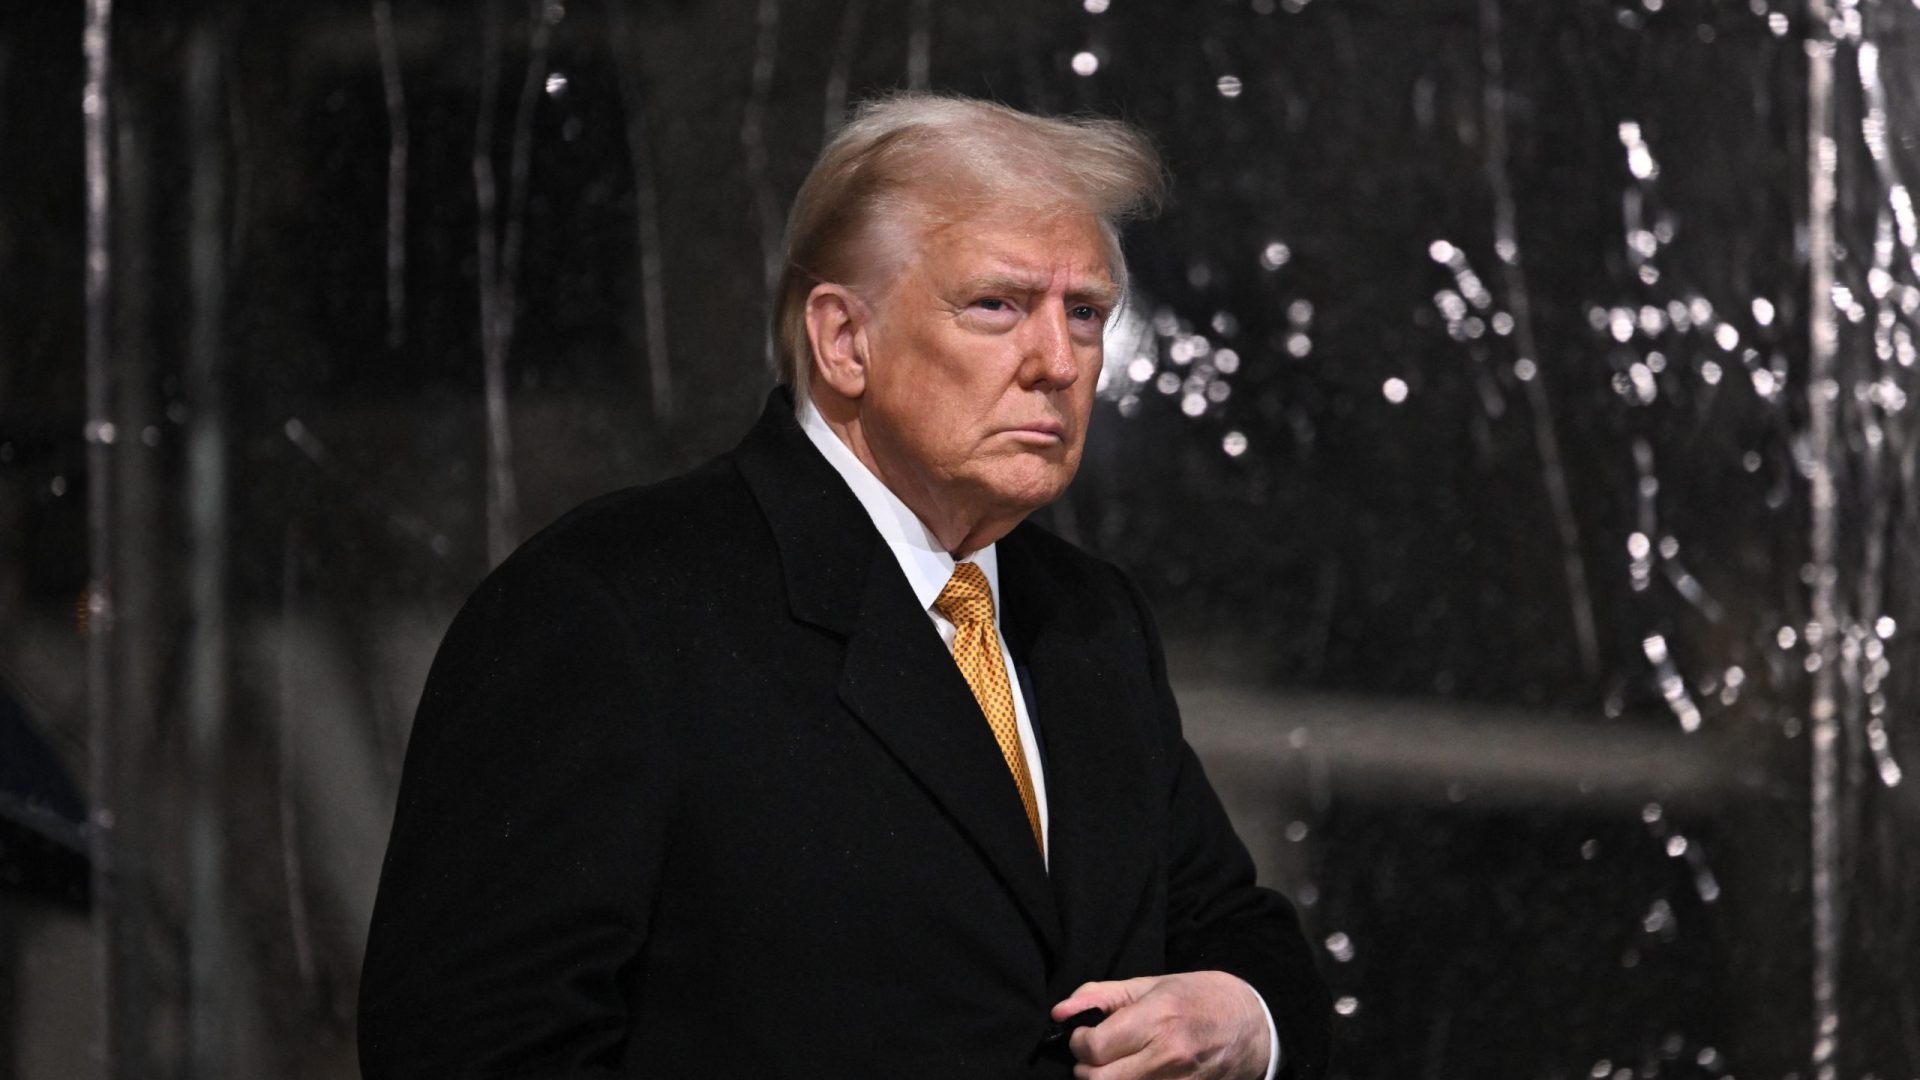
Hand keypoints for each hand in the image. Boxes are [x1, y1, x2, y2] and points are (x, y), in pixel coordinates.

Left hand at [1050, 971, 1269, 1079]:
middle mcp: (1168, 1055)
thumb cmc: (1200, 997)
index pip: (1093, 1048)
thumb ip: (1102, 996)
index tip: (1084, 1034)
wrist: (1253, 1025)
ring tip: (1115, 1064)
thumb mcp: (1151, 985)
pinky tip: (1134, 1074)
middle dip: (1086, 1067)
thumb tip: (1060, 1012)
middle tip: (1095, 1053)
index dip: (1078, 1042)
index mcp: (1158, 1018)